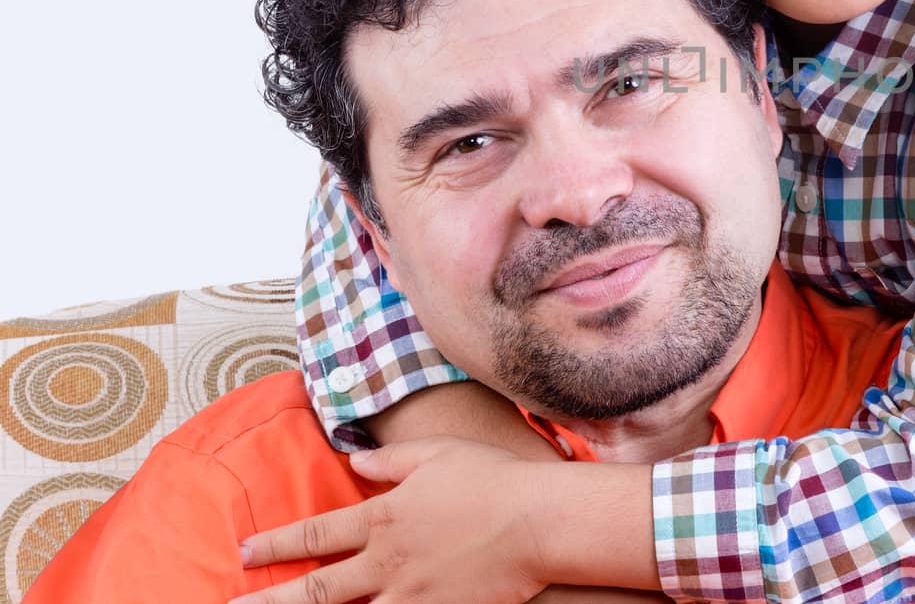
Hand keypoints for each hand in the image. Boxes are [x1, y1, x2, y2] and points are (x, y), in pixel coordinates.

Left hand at [230, 437, 550, 603]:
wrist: (539, 521)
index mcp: (385, 515)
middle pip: (317, 588)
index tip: (247, 550)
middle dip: (270, 599)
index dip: (278, 542)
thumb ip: (393, 461)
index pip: (318, 532)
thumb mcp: (440, 454)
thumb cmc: (494, 480)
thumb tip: (356, 462)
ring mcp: (409, 593)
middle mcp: (387, 559)